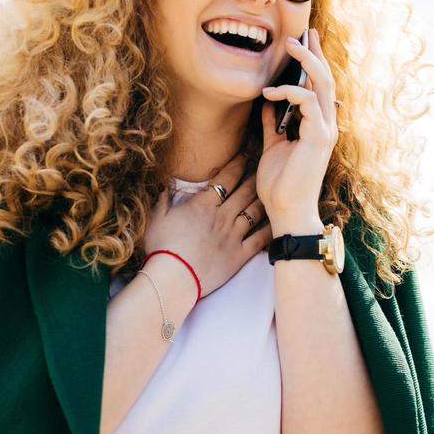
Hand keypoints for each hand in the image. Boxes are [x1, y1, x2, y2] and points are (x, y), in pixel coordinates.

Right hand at [141, 152, 272, 298]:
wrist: (172, 278)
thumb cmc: (162, 248)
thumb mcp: (157, 218)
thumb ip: (164, 198)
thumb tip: (167, 184)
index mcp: (203, 205)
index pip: (225, 178)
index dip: (238, 164)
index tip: (246, 155)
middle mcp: (222, 216)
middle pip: (245, 191)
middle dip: (256, 176)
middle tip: (264, 168)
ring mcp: (233, 235)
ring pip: (255, 211)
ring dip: (264, 198)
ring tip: (271, 191)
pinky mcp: (239, 255)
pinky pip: (260, 239)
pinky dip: (270, 229)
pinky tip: (277, 221)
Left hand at [257, 27, 337, 226]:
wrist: (287, 211)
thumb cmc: (281, 185)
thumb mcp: (273, 146)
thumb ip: (274, 124)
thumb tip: (267, 103)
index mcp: (318, 125)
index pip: (318, 87)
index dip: (313, 62)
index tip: (304, 41)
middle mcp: (326, 124)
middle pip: (325, 79)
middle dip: (314, 52)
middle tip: (303, 31)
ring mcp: (325, 130)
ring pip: (322, 84)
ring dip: (306, 61)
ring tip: (289, 44)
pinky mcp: (319, 137)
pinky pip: (307, 102)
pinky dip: (289, 92)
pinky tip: (269, 92)